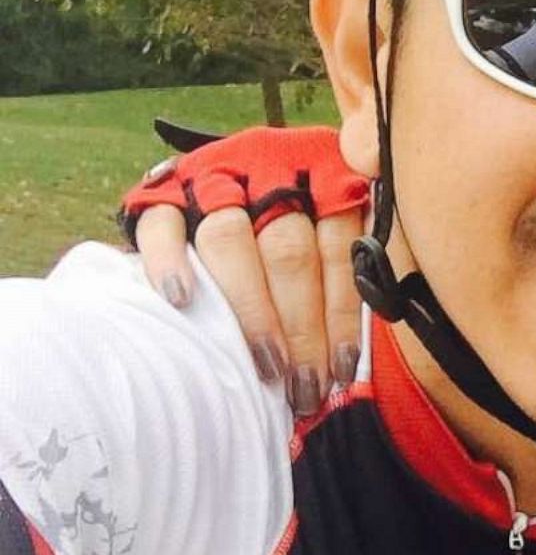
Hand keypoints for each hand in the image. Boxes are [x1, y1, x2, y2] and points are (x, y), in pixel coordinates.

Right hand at [121, 125, 369, 415]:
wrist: (228, 171)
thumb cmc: (294, 224)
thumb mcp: (334, 224)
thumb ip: (345, 268)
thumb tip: (355, 354)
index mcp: (324, 174)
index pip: (338, 249)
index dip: (342, 314)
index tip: (342, 368)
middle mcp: (270, 167)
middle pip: (288, 250)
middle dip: (301, 328)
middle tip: (306, 386)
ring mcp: (213, 175)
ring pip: (229, 239)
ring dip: (251, 310)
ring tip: (266, 368)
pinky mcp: (161, 187)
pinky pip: (161, 222)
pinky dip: (170, 261)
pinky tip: (182, 301)